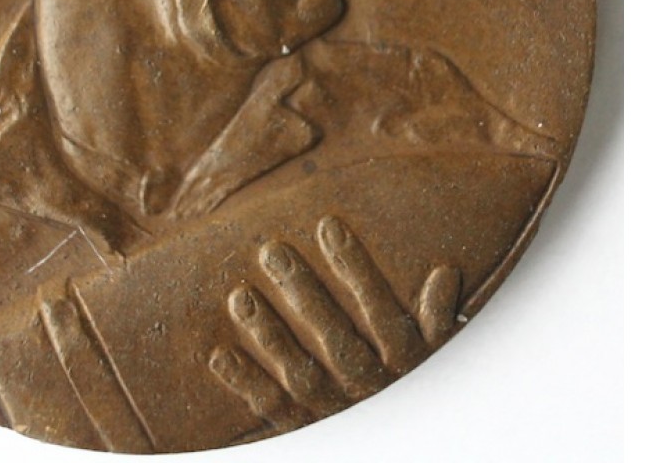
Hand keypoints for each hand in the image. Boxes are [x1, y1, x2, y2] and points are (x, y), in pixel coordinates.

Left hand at [208, 215, 460, 429]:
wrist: (402, 446)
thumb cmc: (417, 385)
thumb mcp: (439, 359)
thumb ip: (438, 323)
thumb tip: (447, 273)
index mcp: (404, 367)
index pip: (383, 315)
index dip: (358, 271)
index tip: (329, 226)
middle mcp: (371, 390)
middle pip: (336, 340)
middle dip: (303, 292)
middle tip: (272, 250)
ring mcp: (337, 412)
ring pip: (302, 375)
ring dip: (270, 336)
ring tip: (240, 295)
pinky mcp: (308, 431)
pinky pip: (275, 410)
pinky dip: (246, 384)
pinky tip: (219, 356)